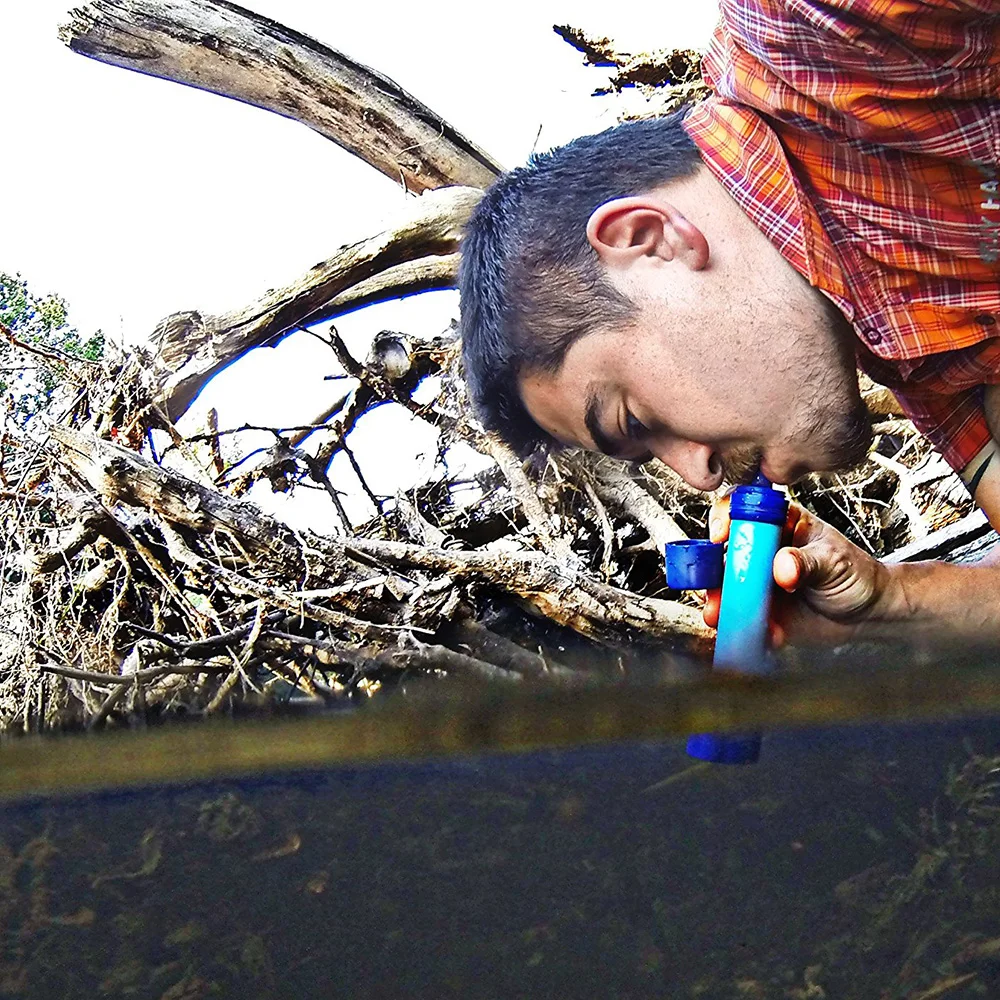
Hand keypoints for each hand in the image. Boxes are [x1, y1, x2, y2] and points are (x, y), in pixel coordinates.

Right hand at [703, 497, 893, 644]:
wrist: (868, 614)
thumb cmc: (855, 574)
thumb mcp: (834, 560)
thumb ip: (807, 561)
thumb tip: (782, 567)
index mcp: (777, 523)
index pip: (741, 510)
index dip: (724, 519)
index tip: (720, 536)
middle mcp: (760, 551)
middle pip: (722, 552)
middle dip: (711, 571)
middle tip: (714, 587)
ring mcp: (755, 582)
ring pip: (723, 588)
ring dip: (719, 603)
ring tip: (722, 617)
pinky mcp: (758, 611)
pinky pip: (741, 618)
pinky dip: (745, 628)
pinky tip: (768, 634)